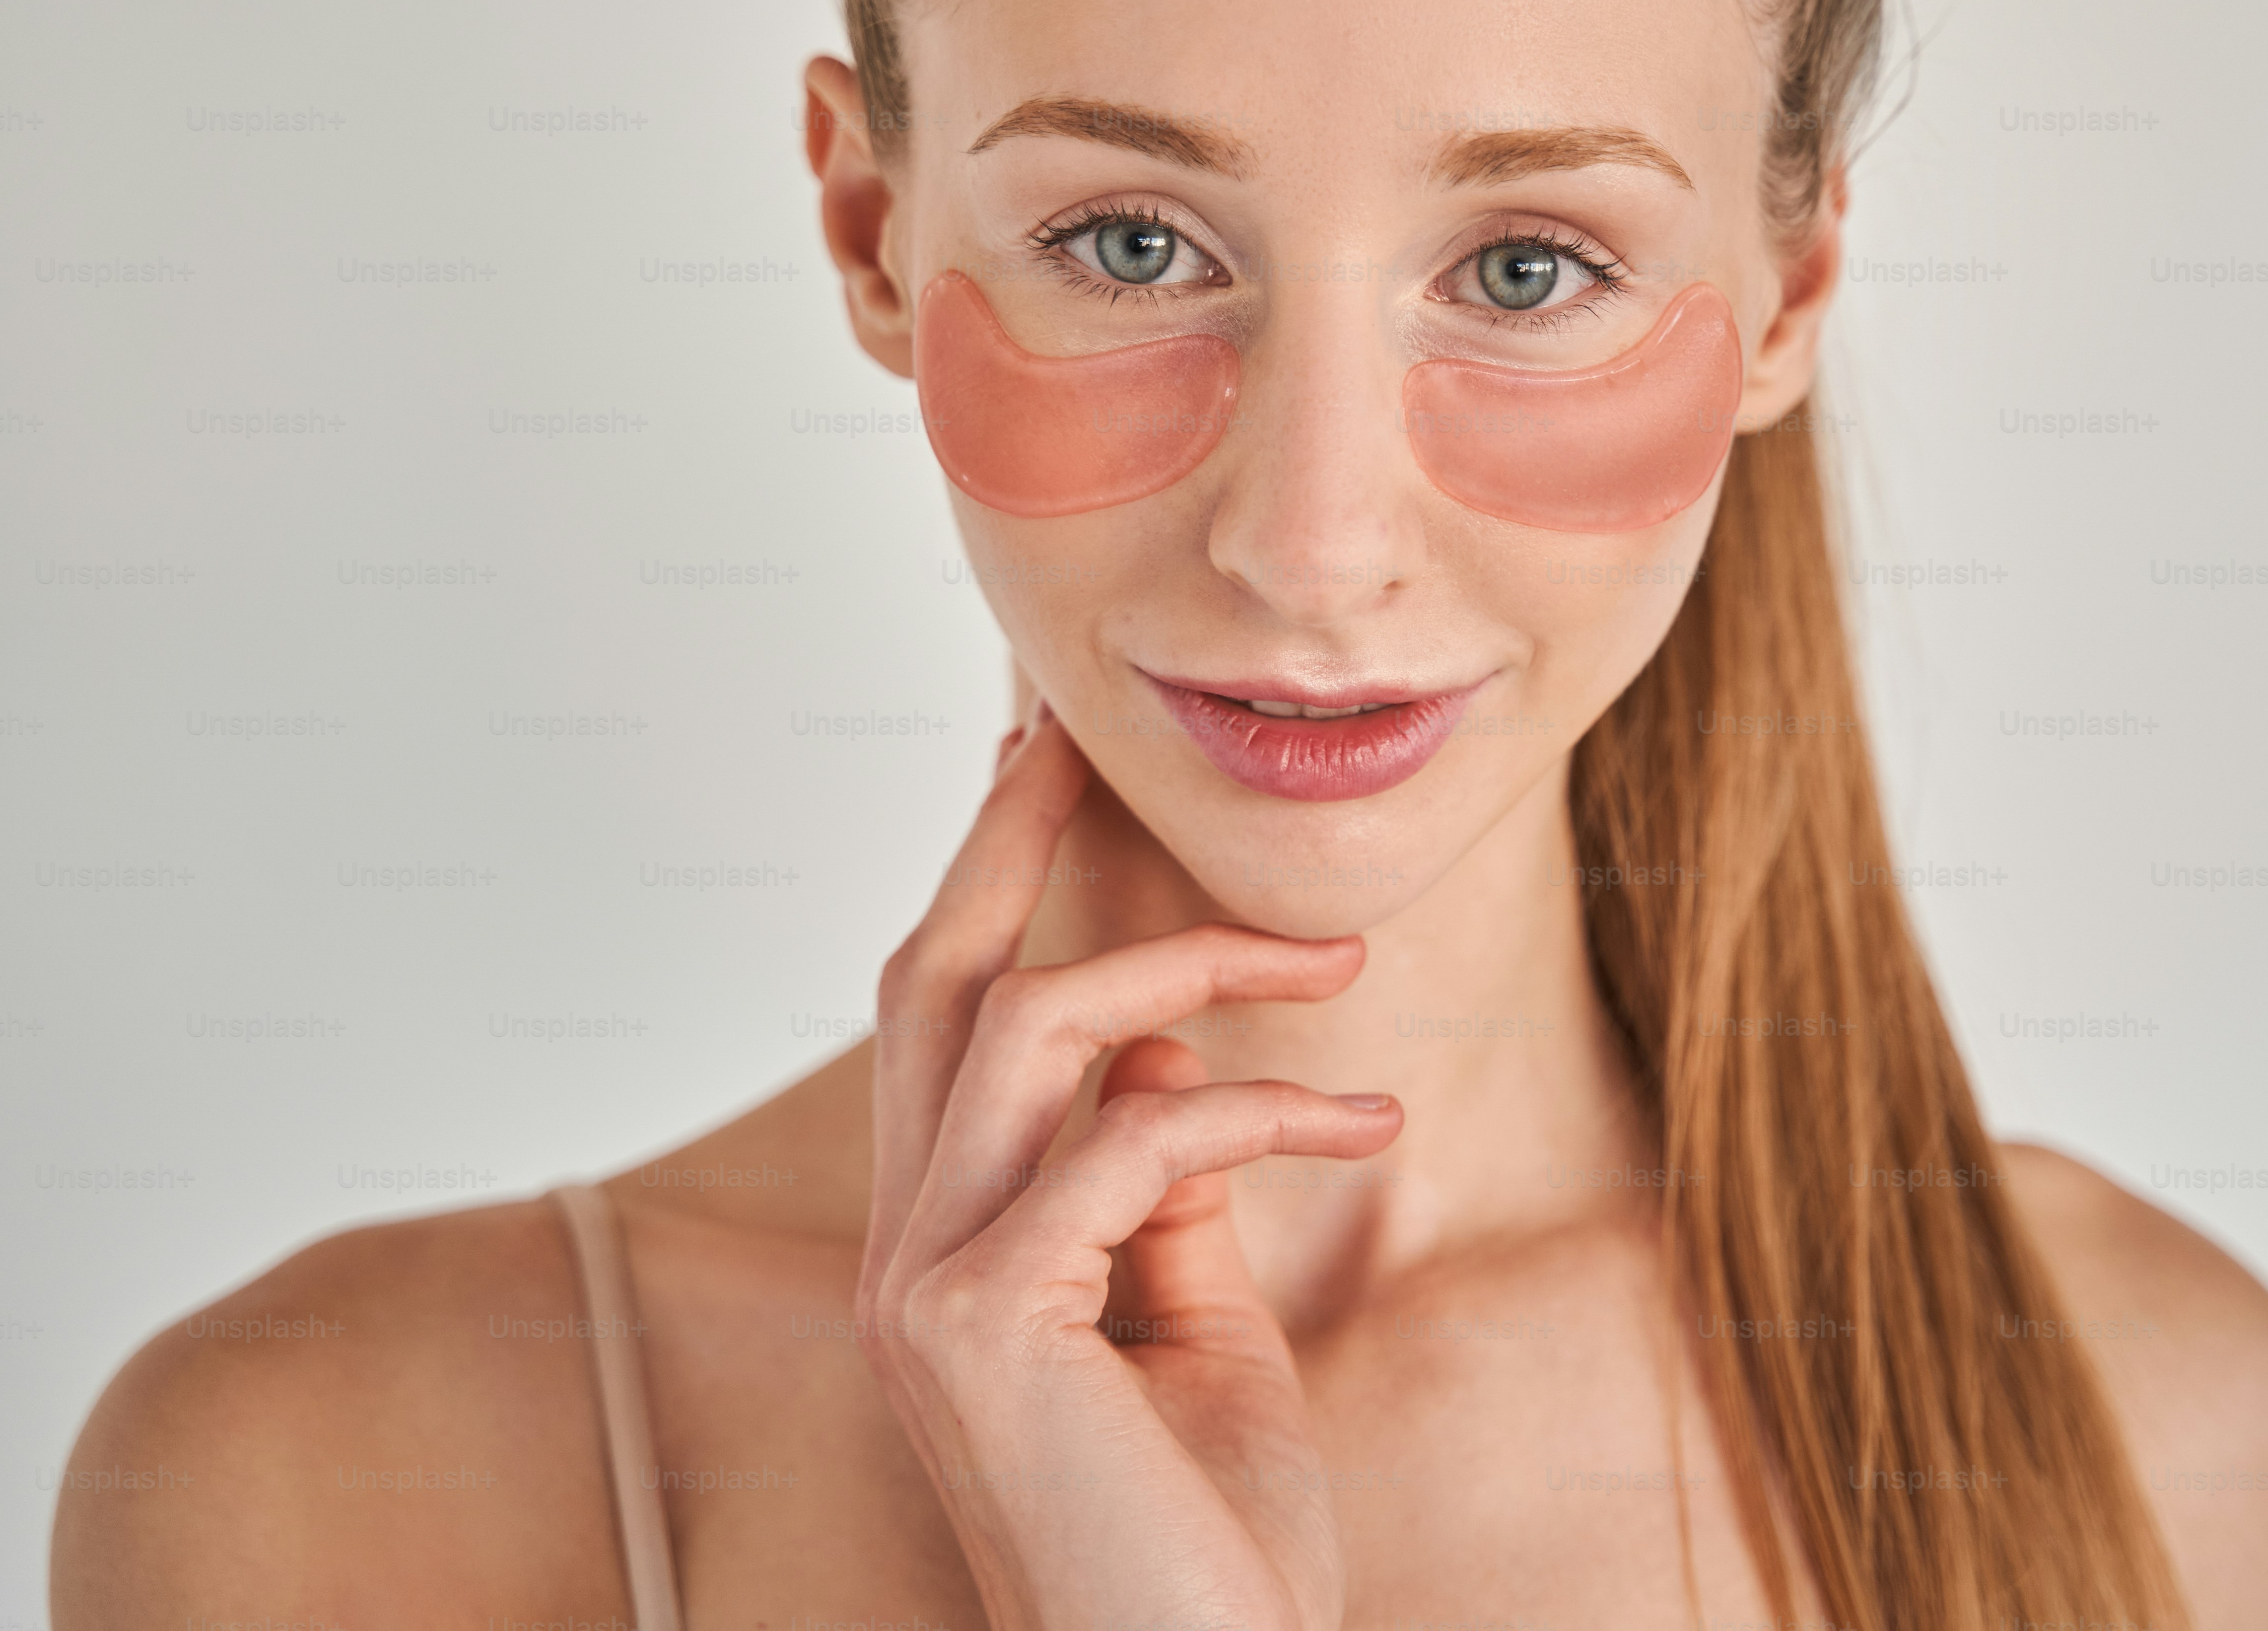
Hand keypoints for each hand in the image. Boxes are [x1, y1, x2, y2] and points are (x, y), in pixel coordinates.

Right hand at [857, 705, 1402, 1630]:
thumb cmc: (1206, 1544)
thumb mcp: (1197, 1334)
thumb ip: (1166, 1203)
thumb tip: (1166, 1062)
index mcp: (945, 1254)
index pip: (945, 1032)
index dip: (986, 890)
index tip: (1032, 767)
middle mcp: (903, 1258)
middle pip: (933, 983)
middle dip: (1004, 838)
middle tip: (1071, 723)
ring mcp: (920, 1291)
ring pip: (1022, 1027)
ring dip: (1190, 967)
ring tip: (1338, 961)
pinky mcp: (977, 1328)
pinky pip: (1127, 1143)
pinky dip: (1256, 1113)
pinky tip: (1364, 1123)